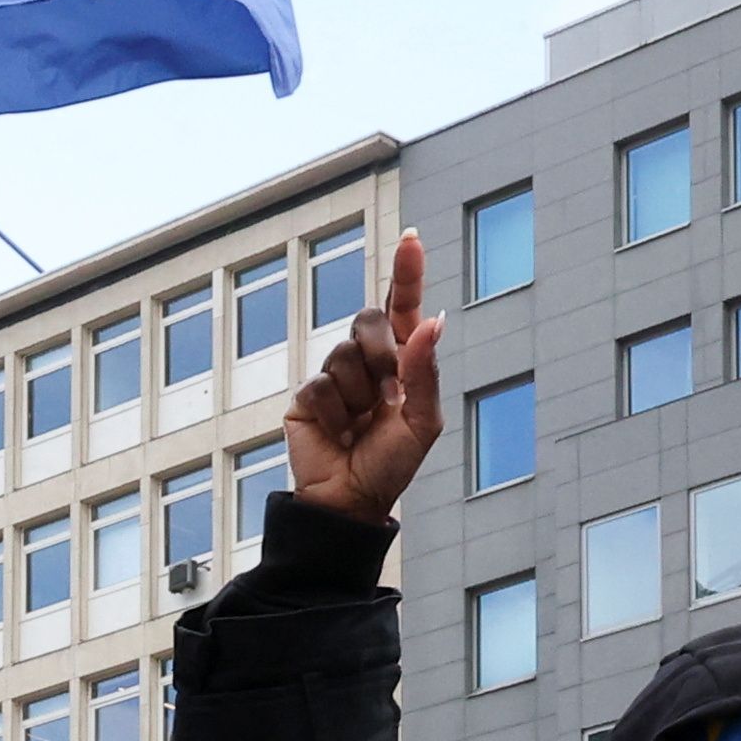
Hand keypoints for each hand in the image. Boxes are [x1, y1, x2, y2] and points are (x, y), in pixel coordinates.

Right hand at [279, 224, 442, 524]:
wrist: (351, 502)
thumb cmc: (391, 465)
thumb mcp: (422, 422)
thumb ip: (425, 371)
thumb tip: (432, 320)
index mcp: (401, 361)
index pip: (402, 306)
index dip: (406, 272)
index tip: (410, 239)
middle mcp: (367, 362)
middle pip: (369, 320)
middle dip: (382, 353)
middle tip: (387, 394)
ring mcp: (335, 377)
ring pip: (344, 354)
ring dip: (359, 394)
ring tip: (360, 425)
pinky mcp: (307, 397)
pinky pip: (321, 386)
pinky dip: (336, 415)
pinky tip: (338, 436)